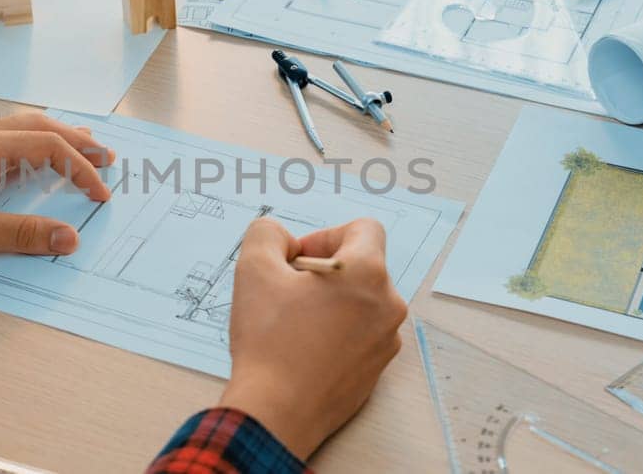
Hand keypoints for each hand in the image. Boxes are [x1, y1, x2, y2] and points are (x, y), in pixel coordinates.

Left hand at [0, 112, 114, 255]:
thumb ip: (19, 234)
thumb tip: (69, 238)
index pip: (49, 148)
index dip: (82, 169)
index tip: (101, 194)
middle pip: (38, 125)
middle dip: (76, 141)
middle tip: (106, 155)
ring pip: (16, 126)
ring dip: (51, 136)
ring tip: (76, 145)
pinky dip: (25, 142)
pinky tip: (22, 157)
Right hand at [217, 218, 406, 459]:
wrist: (276, 412)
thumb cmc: (269, 341)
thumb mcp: (254, 268)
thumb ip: (267, 234)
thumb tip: (282, 239)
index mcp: (368, 274)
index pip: (364, 229)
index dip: (324, 235)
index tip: (296, 261)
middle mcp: (388, 305)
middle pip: (361, 268)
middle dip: (324, 271)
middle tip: (287, 290)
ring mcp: (386, 342)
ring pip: (360, 304)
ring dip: (329, 303)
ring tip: (293, 323)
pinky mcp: (376, 371)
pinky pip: (359, 337)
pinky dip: (334, 334)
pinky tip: (302, 350)